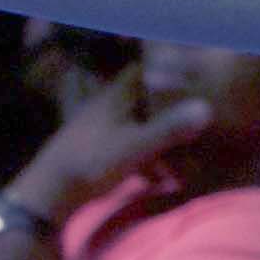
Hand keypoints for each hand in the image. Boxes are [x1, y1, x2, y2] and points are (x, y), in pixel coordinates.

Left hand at [11, 58, 213, 214]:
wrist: (53, 191)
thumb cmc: (93, 161)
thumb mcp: (136, 146)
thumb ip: (169, 127)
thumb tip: (207, 106)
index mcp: (115, 96)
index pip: (141, 70)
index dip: (165, 68)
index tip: (194, 73)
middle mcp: (109, 107)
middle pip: (146, 100)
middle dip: (172, 111)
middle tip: (201, 121)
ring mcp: (104, 128)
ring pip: (141, 127)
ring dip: (164, 141)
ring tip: (191, 160)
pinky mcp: (101, 150)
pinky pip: (132, 149)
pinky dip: (150, 161)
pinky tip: (166, 181)